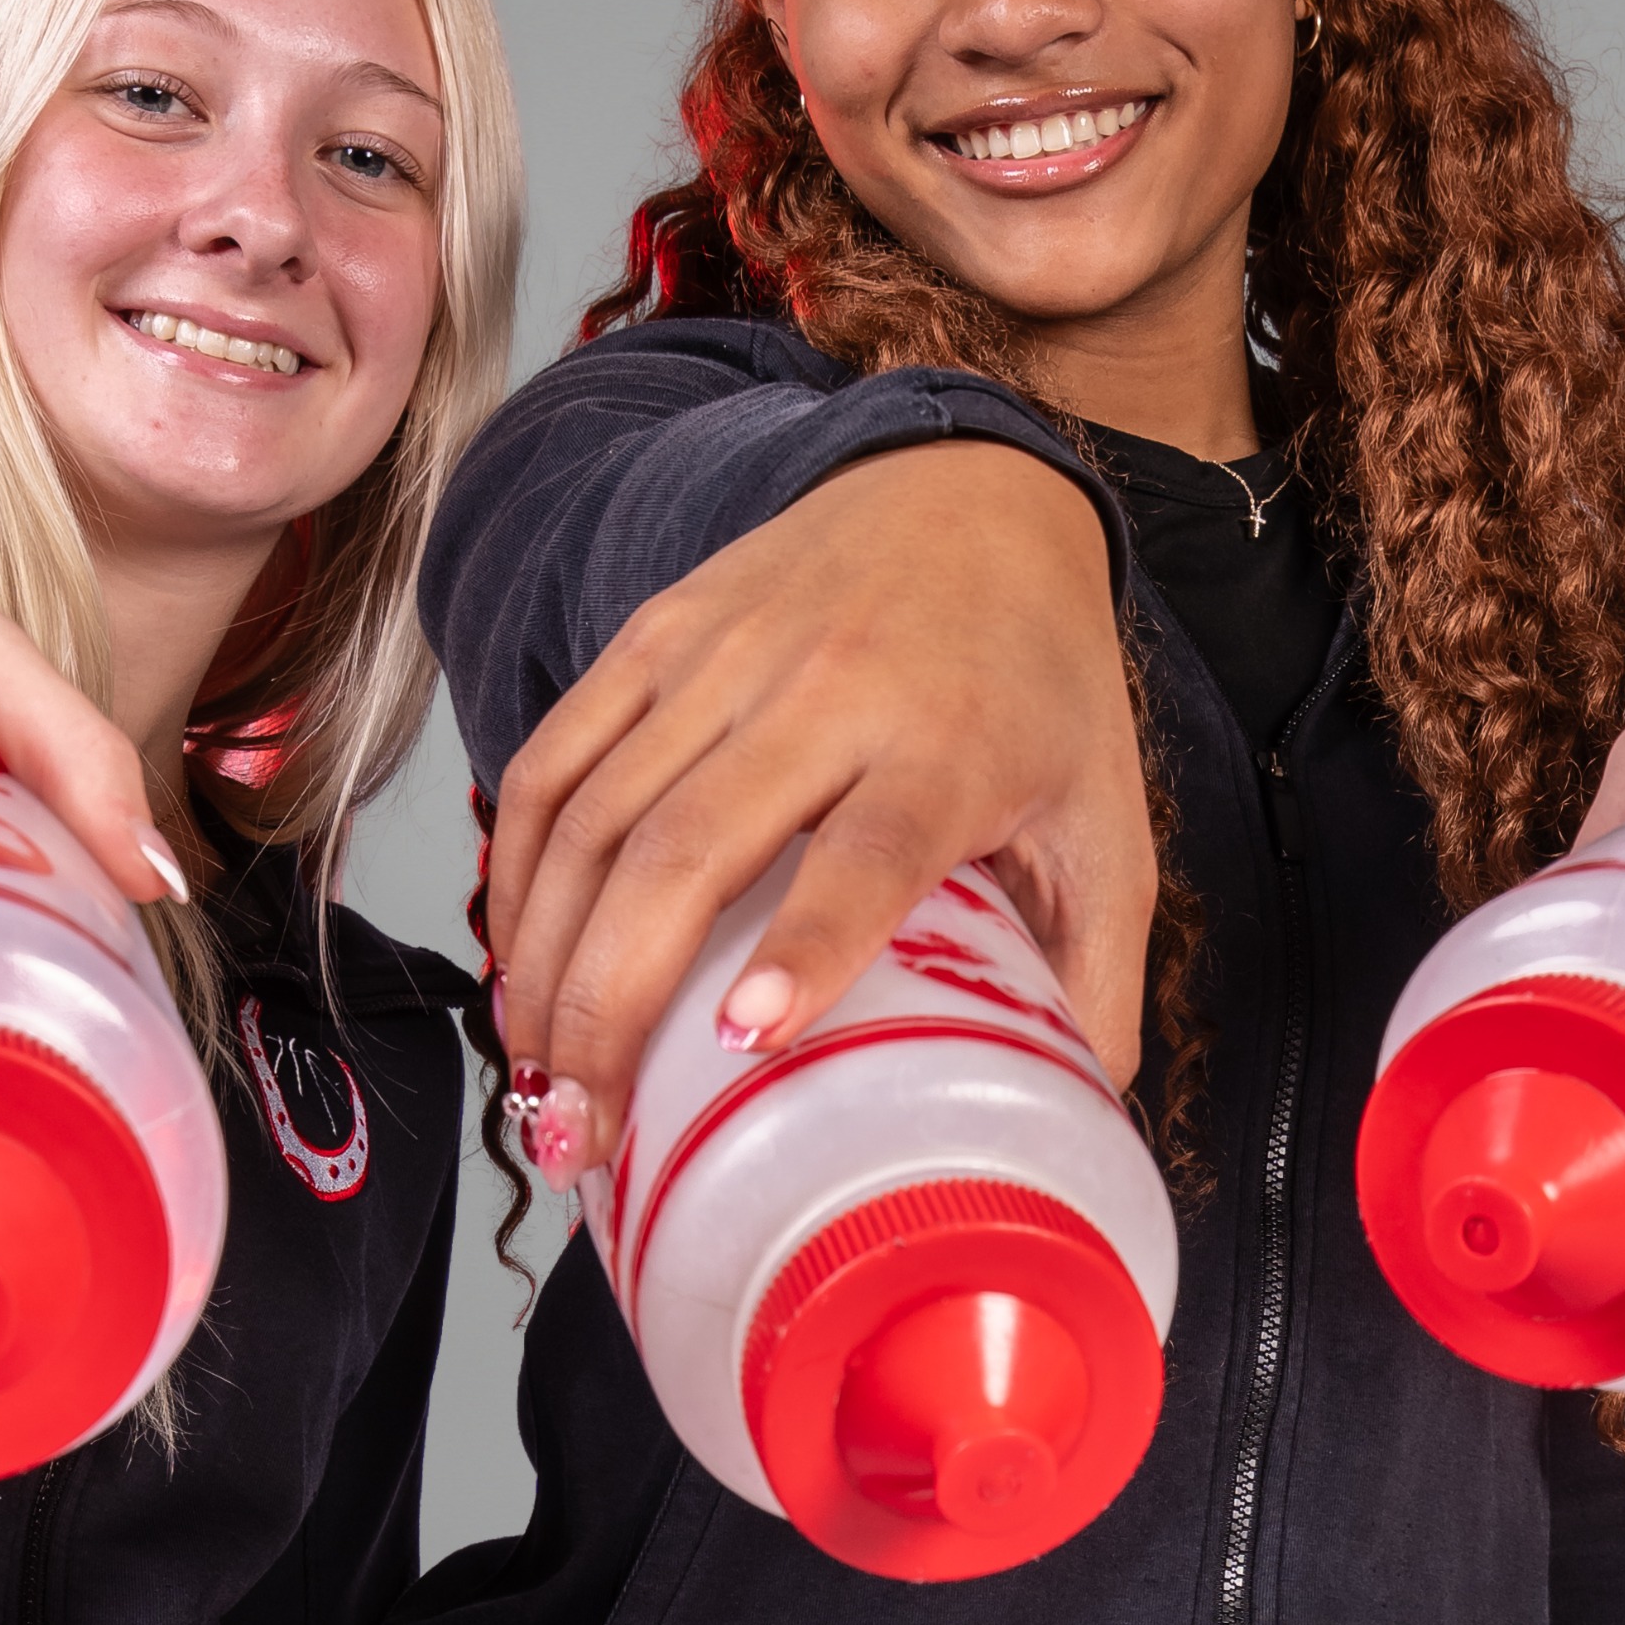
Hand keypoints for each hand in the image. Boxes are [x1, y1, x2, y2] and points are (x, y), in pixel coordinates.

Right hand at [487, 443, 1150, 1174]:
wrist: (973, 492)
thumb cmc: (1038, 680)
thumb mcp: (1107, 819)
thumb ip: (1096, 970)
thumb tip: (1076, 1111)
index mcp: (948, 746)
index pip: (866, 852)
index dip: (806, 945)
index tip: (748, 1036)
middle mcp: (826, 691)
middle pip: (686, 850)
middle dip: (612, 1005)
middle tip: (584, 1132)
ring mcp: (723, 657)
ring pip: (595, 818)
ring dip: (546, 962)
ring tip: (540, 1083)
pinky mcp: (653, 634)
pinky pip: (553, 762)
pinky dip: (517, 872)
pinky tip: (518, 966)